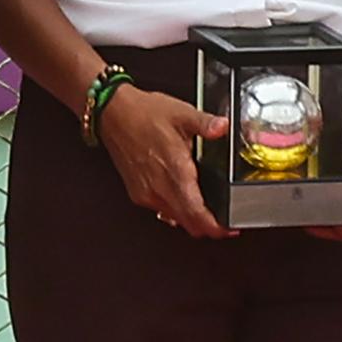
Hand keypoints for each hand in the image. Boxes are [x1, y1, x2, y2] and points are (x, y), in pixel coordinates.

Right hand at [100, 79, 229, 237]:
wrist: (113, 114)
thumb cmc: (143, 114)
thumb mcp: (181, 113)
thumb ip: (205, 123)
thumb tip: (223, 127)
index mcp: (174, 170)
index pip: (195, 212)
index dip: (214, 227)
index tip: (228, 228)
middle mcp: (159, 187)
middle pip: (188, 223)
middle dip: (208, 227)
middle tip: (223, 222)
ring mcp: (147, 193)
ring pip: (176, 219)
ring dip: (192, 219)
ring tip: (206, 209)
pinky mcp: (138, 194)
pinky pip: (162, 211)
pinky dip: (177, 211)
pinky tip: (184, 197)